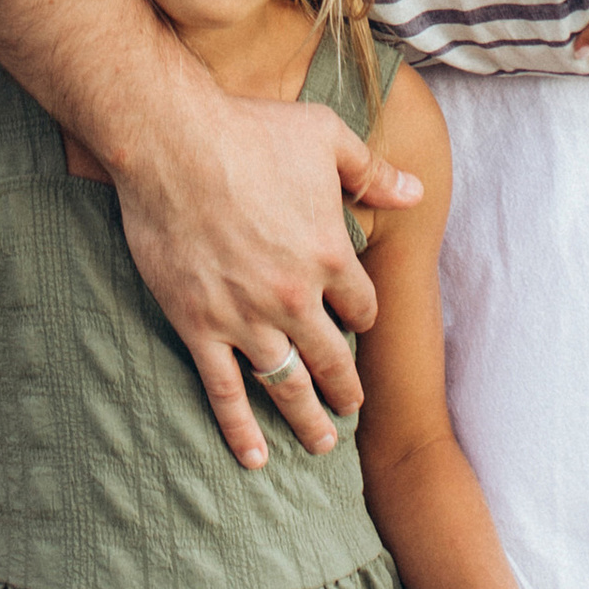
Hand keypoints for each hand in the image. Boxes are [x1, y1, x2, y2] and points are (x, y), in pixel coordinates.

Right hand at [113, 78, 422, 471]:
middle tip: (351, 407)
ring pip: (288, 386)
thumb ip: (372, 172)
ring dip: (307, 419)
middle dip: (346, 388)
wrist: (173, 143)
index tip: (355, 323)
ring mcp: (247, 318)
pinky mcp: (200, 327)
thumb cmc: (251, 130)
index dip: (362, 317)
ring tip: (321, 444)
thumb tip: (415, 190)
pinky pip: (225, 392)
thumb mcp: (326, 137)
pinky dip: (241, 430)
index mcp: (331, 254)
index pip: (362, 306)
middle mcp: (296, 297)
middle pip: (333, 358)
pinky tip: (255, 457)